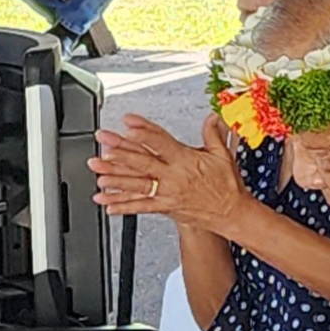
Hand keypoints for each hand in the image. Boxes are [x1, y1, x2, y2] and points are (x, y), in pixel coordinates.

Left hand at [91, 113, 240, 226]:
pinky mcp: (165, 207)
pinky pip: (141, 207)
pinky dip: (123, 206)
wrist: (231, 213)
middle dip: (120, 151)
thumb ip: (213, 134)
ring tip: (98, 173)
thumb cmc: (227, 185)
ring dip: (116, 179)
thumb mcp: (224, 155)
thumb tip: (211, 117)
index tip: (128, 123)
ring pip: (137, 184)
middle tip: (103, 142)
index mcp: (186, 160)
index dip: (144, 131)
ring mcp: (168, 193)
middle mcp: (174, 176)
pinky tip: (107, 203)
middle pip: (143, 161)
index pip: (161, 142)